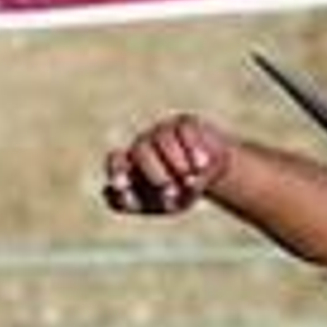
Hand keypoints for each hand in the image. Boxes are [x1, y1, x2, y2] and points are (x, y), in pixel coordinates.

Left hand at [102, 114, 229, 215]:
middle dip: (154, 171)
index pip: (116, 161)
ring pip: (163, 139)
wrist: (214, 173)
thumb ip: (141, 202)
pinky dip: (192, 149)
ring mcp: (164, 131)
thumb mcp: (166, 203)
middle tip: (169, 189)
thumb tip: (112, 192)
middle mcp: (145, 144)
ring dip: (176, 162)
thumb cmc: (182, 190)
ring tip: (190, 179)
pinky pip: (184, 131)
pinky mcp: (185, 123)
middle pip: (141, 150)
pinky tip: (200, 165)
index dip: (117, 170)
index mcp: (134, 165)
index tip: (120, 184)